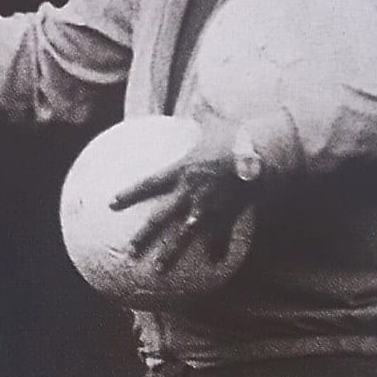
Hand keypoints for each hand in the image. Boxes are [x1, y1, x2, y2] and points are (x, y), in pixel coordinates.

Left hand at [109, 119, 247, 271]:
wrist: (265, 154)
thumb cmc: (239, 136)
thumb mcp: (213, 124)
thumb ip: (198, 120)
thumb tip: (194, 106)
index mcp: (182, 171)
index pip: (148, 183)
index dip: (129, 194)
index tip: (111, 204)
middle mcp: (190, 194)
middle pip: (160, 220)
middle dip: (144, 237)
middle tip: (130, 253)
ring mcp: (208, 209)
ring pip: (185, 238)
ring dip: (171, 256)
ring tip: (157, 270)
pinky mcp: (228, 217)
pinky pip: (220, 240)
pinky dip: (217, 252)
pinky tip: (213, 264)